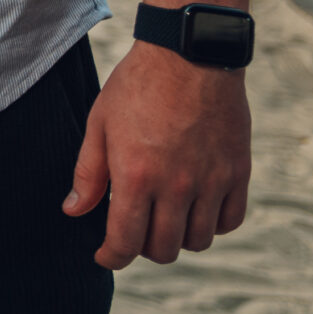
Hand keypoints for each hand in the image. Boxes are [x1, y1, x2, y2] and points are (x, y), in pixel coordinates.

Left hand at [64, 41, 252, 268]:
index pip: (125, 242)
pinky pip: (230, 221)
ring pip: (198, 241)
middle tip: (133, 231)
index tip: (105, 255)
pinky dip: (212, 224)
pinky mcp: (238, 173)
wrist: (190, 56)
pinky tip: (196, 207)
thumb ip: (88, 173)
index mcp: (136, 176)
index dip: (112, 257)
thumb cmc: (136, 87)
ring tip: (163, 217)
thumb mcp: (99, 125)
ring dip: (178, 238)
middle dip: (142, 249)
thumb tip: (74, 212)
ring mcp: (212, 182)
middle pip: (164, 249)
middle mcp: (176, 187)